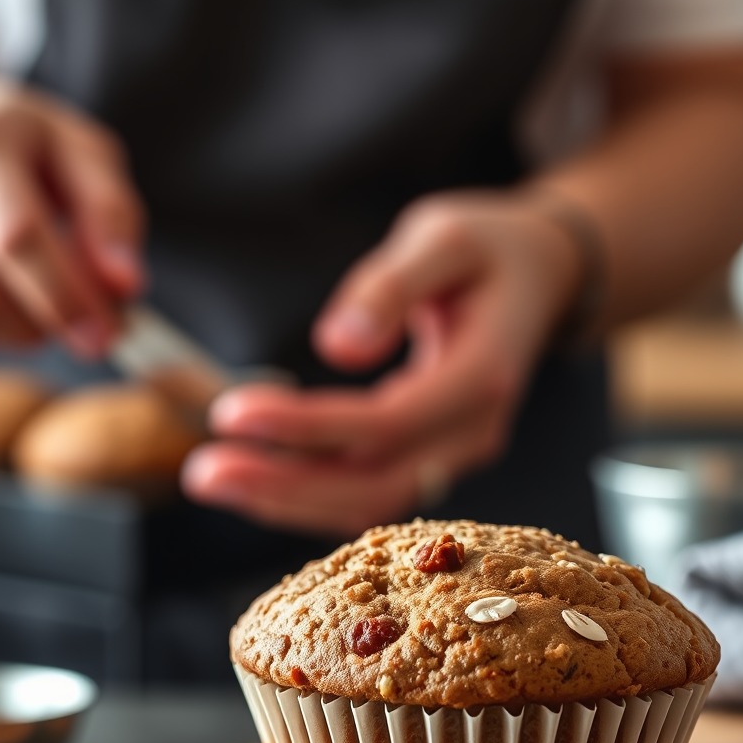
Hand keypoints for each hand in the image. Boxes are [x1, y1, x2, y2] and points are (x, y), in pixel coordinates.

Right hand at [0, 78, 143, 355]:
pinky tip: (5, 305)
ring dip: (24, 334)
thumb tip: (126, 284)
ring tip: (49, 304)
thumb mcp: (82, 155)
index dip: (68, 297)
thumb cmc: (25, 152)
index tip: (112, 334)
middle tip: (94, 334)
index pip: (18, 239)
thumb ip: (112, 213)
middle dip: (52, 325)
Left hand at [182, 191, 582, 536]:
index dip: (307, 427)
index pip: (386, 423)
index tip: (231, 412)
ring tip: (211, 479)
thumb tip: (336, 346)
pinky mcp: (433, 456)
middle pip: (376, 485)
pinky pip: (370, 492)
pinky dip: (310, 493)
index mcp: (481, 377)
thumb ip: (393, 285)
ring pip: (370, 502)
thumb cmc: (489, 249)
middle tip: (202, 473)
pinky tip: (255, 478)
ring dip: (287, 500)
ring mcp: (456, 452)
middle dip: (285, 486)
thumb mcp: (445, 239)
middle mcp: (473, 432)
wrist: (539, 278)